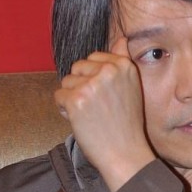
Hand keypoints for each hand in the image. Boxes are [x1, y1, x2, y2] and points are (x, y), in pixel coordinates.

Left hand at [54, 37, 155, 191]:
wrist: (125, 154)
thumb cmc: (127, 124)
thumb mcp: (132, 87)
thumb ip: (122, 60)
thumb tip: (121, 38)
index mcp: (124, 66)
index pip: (94, 58)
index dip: (94, 79)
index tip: (105, 98)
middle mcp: (109, 71)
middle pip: (78, 68)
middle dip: (81, 87)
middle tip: (98, 109)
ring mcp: (91, 84)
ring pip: (67, 82)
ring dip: (73, 99)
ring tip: (91, 116)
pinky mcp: (76, 99)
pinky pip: (58, 96)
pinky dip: (65, 110)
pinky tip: (82, 121)